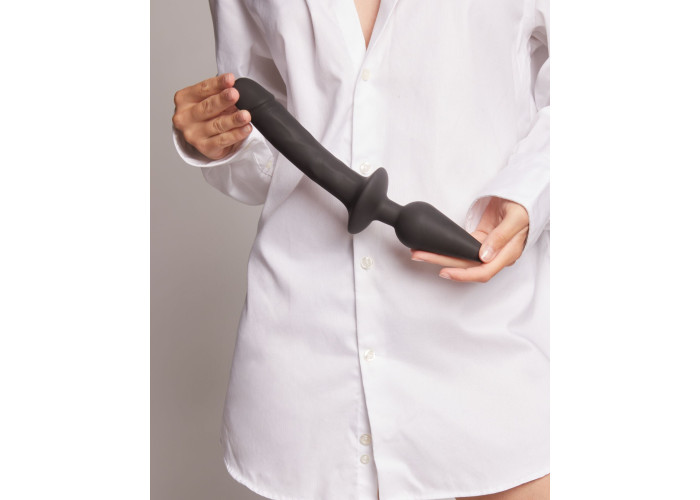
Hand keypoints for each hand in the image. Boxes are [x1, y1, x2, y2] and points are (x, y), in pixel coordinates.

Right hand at [172, 73, 252, 159]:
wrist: (200, 136)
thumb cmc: (205, 114)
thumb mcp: (208, 98)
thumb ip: (218, 91)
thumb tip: (233, 86)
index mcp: (184, 99)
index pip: (202, 89)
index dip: (217, 84)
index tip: (230, 79)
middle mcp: (185, 117)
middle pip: (207, 107)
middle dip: (223, 100)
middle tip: (235, 94)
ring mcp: (193, 134)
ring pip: (217, 125)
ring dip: (233, 119)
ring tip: (245, 115)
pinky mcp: (204, 147)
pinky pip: (222, 140)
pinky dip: (236, 134)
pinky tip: (245, 128)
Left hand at [410, 197, 528, 282]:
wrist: (524, 196)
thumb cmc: (524, 207)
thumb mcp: (516, 219)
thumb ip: (501, 237)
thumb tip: (484, 256)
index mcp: (507, 254)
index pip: (483, 272)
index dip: (463, 275)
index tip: (445, 271)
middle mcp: (496, 255)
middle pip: (466, 267)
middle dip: (442, 263)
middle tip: (420, 256)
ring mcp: (487, 249)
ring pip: (461, 258)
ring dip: (442, 256)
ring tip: (420, 252)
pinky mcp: (479, 240)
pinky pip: (462, 248)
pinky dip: (448, 248)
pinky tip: (435, 247)